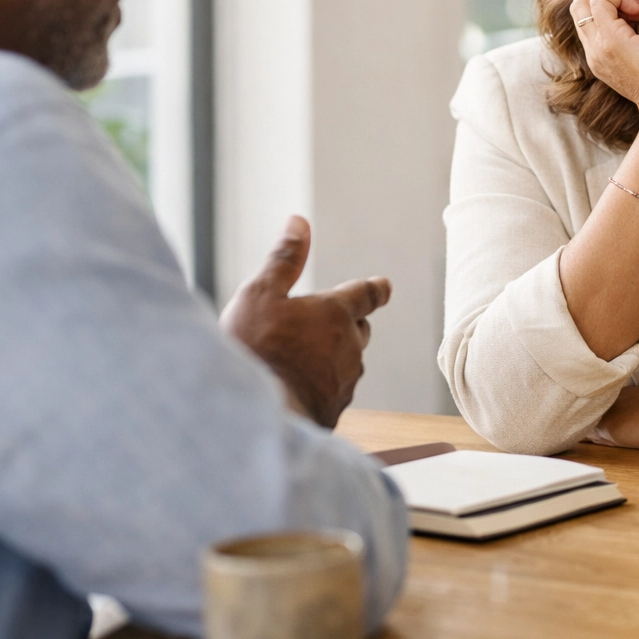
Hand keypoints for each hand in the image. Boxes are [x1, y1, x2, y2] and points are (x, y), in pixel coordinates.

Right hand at [220, 215, 391, 426]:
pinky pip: (333, 392)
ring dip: (330, 358)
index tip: (383, 286)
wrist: (255, 415)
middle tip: (320, 325)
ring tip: (295, 361)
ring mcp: (345, 381)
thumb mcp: (260, 294)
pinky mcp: (334, 410)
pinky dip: (319, 387)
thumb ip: (284, 260)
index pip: (367, 294)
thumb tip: (299, 222)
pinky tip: (293, 390)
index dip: (375, 289)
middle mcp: (350, 346)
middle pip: (358, 330)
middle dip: (346, 325)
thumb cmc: (254, 349)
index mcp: (336, 312)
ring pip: (347, 363)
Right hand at [570, 0, 638, 118]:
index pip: (586, 18)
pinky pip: (600, 1)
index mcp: (601, 58)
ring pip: (582, 2)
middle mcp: (594, 54)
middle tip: (635, 10)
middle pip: (579, 8)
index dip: (608, 6)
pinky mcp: (611, 41)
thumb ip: (638, 39)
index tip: (637, 16)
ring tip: (637, 13)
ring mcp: (598, 48)